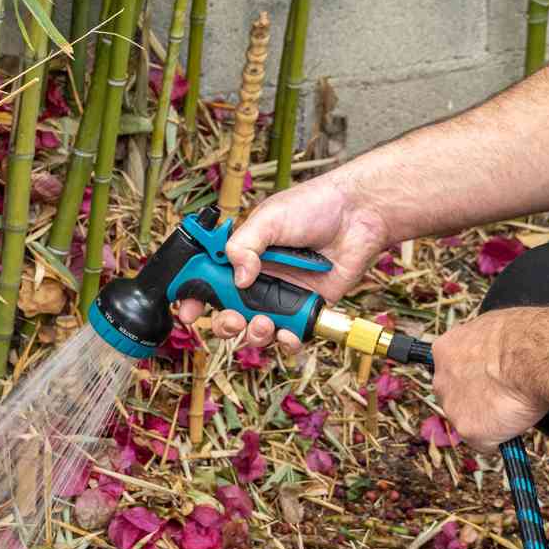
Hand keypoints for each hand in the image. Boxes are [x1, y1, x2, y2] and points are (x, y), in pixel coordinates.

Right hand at [177, 170, 392, 348]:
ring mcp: (281, 297)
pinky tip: (287, 335)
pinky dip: (286, 342)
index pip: (206, 281)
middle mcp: (257, 280)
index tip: (188, 311)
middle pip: (226, 313)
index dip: (193, 298)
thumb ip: (243, 246)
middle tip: (232, 319)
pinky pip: (290, 335)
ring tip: (263, 324)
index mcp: (240, 256)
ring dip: (254, 335)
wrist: (360, 214)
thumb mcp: (268, 218)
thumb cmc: (314, 206)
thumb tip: (237, 279)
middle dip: (223, 324)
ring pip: (255, 330)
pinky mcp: (306, 309)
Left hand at [431, 309, 548, 452]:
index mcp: (445, 351)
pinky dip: (500, 437)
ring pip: (469, 421)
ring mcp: (452, 407)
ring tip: (513, 404)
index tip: (486, 382)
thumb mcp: (492, 330)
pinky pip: (484, 442)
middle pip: (456, 399)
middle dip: (476, 401)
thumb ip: (480, 348)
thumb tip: (490, 354)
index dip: (473, 379)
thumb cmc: (523, 337)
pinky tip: (514, 420)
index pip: (452, 371)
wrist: (533, 356)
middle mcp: (441, 380)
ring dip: (489, 419)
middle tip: (502, 396)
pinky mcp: (468, 429)